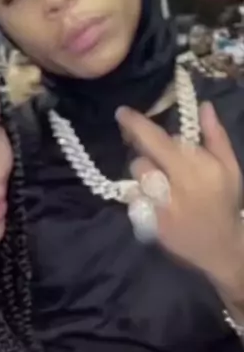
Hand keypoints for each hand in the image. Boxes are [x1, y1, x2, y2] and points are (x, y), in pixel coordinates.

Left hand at [116, 101, 243, 298]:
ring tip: (162, 184)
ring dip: (144, 179)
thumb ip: (215, 136)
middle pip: (140, 161)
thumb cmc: (225, 201)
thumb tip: (203, 105)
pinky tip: (160, 204)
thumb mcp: (229, 167)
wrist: (221, 247)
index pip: (157, 140)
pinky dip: (143, 199)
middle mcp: (174, 186)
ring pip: (136, 182)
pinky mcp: (150, 225)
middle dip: (143, 156)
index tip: (121, 113)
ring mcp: (159, 208)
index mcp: (195, 168)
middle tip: (152, 155)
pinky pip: (135, 202)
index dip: (136, 125)